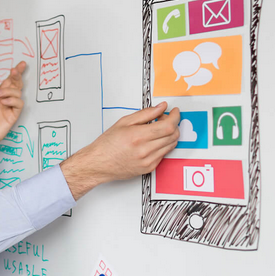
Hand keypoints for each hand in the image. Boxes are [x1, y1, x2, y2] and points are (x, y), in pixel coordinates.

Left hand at [0, 62, 26, 169]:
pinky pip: (18, 104)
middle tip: (16, 70)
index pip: (7, 82)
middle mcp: (3, 100)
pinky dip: (12, 100)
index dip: (14, 73)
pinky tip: (4, 101)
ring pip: (17, 93)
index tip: (19, 65)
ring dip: (9, 90)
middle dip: (17, 76)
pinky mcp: (12, 116)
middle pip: (15, 85)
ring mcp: (8, 108)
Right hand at [60, 102, 179, 199]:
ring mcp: (148, 161)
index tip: (175, 112)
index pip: (168, 126)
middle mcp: (144, 150)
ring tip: (159, 130)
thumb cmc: (107, 144)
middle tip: (165, 119)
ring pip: (171, 145)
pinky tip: (153, 141)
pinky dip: (163, 146)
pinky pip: (164, 155)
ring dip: (170, 135)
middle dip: (173, 124)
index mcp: (138, 136)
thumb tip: (160, 107)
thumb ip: (145, 114)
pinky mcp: (149, 168)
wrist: (98, 163)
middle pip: (173, 135)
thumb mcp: (124, 122)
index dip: (175, 117)